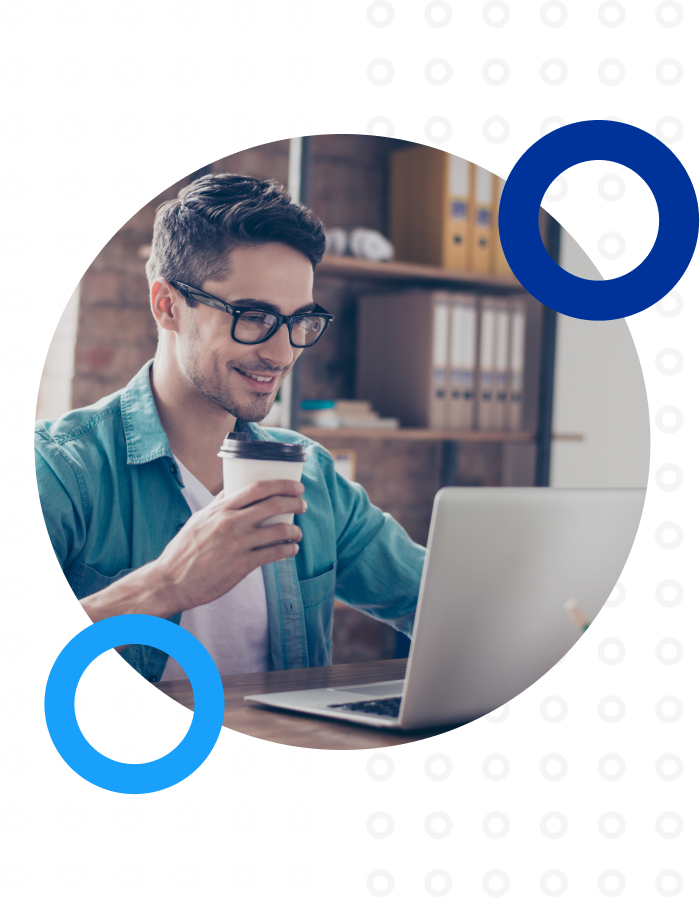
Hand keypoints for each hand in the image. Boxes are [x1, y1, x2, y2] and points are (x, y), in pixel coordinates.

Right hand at [154, 479, 306, 615]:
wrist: (171, 581)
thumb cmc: (184, 550)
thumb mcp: (198, 519)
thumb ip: (217, 505)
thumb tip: (231, 490)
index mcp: (221, 509)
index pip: (257, 488)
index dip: (282, 484)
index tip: (295, 486)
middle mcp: (231, 523)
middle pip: (273, 505)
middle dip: (294, 501)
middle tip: (302, 504)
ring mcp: (238, 544)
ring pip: (279, 530)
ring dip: (295, 530)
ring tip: (297, 532)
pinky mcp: (243, 565)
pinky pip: (274, 553)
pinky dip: (288, 550)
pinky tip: (290, 549)